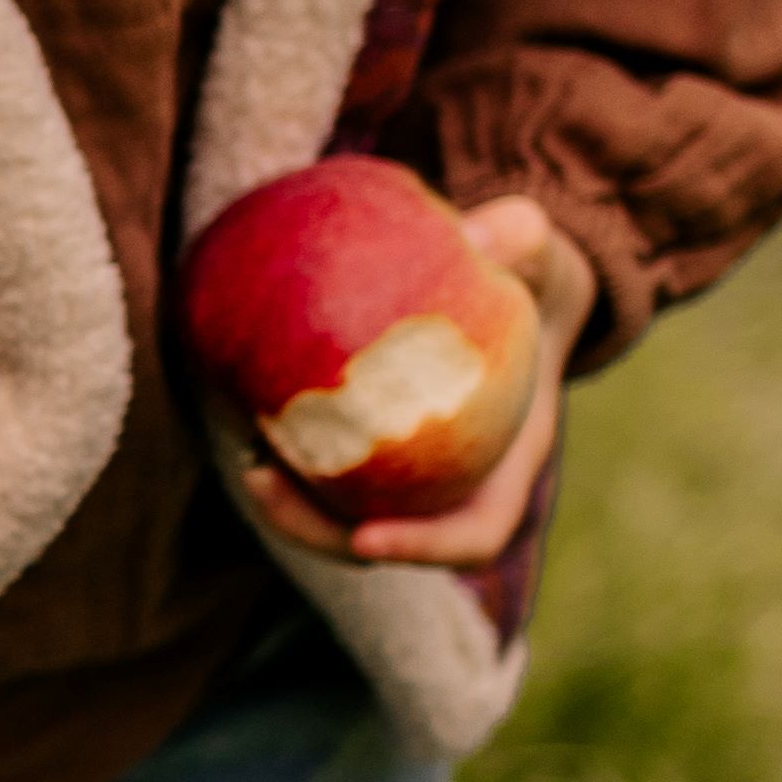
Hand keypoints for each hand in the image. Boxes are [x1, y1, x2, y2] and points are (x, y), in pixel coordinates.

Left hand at [228, 194, 599, 578]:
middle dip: (321, 531)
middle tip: (261, 478)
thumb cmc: (529, 269)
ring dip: (292, 504)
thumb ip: (518, 238)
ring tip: (247, 458)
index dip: (424, 548)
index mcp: (511, 462)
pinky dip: (291, 452)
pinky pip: (330, 465)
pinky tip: (246, 412)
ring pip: (346, 513)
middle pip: (388, 539)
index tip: (365, 536)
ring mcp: (414, 472)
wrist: (514, 284)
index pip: (475, 533)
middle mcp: (458, 481)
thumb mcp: (535, 250)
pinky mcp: (374, 446)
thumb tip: (476, 233)